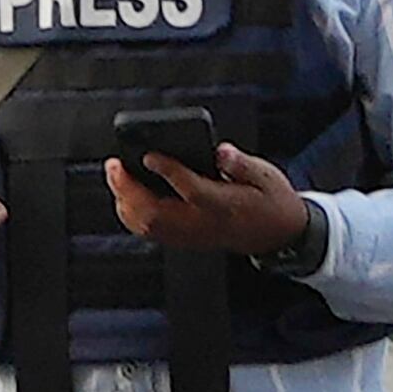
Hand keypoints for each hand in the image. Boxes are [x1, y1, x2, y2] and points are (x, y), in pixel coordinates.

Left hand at [111, 140, 312, 259]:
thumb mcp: (266, 175)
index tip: (149, 155)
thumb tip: (219, 151)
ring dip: (125, 201)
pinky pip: (150, 232)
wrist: (277, 234)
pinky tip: (124, 193)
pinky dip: (132, 213)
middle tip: (114, 164)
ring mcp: (191, 236)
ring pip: (148, 226)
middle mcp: (203, 225)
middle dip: (129, 189)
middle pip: (156, 214)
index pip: (191, 190)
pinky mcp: (185, 241)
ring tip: (115, 174)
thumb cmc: (269, 199)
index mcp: (225, 206)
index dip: (169, 172)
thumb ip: (241, 163)